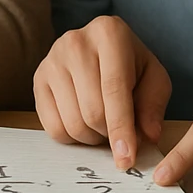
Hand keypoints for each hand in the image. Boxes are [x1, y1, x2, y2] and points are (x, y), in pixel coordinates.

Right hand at [33, 15, 172, 168]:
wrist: (101, 49)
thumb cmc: (131, 66)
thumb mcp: (154, 79)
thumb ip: (154, 106)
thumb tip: (147, 136)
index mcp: (109, 33)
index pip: (114, 90)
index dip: (121, 128)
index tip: (126, 159)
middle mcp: (75, 42)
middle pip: (92, 111)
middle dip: (109, 134)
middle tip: (119, 132)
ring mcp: (52, 60)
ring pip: (72, 122)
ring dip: (92, 137)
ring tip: (103, 125)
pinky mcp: (38, 79)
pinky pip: (52, 126)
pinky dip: (72, 137)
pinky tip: (83, 123)